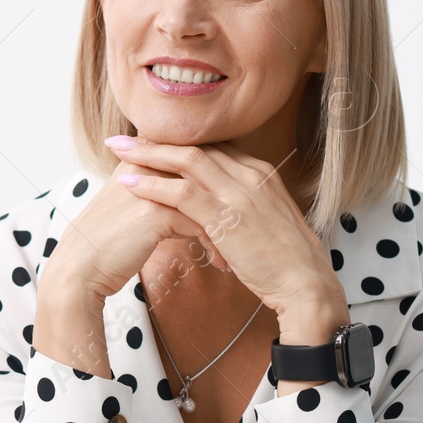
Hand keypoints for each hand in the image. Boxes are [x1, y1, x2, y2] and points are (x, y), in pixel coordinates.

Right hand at [42, 155, 234, 305]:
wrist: (81, 269)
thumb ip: (162, 197)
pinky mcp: (155, 210)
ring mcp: (152, 184)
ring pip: (208, 199)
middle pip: (206, 176)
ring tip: (235, 254)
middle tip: (245, 233)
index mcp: (143, 160)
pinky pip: (201, 222)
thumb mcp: (136, 213)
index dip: (218, 188)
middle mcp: (148, 165)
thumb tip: (194, 204)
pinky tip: (222, 264)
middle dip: (229, 207)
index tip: (235, 215)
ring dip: (226, 228)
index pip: (195, 163)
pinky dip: (216, 244)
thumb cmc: (109, 245)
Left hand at [103, 134, 344, 325]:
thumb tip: (220, 209)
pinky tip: (130, 183)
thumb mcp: (266, 221)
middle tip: (122, 138)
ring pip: (186, 161)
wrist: (306, 283)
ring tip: (117, 152)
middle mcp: (250, 174)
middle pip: (196, 146)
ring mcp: (239, 193)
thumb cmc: (286, 261)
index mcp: (260, 172)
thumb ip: (244, 206)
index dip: (178, 144)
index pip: (212, 147)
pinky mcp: (228, 216)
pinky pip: (182, 193)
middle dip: (156, 140)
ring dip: (147, 154)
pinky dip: (153, 185)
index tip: (149, 143)